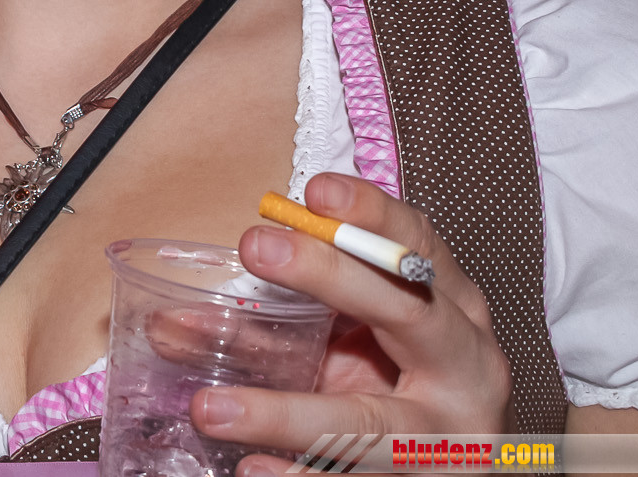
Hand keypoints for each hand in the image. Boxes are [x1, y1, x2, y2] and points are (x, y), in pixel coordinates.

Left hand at [189, 174, 511, 474]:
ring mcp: (447, 438)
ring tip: (211, 406)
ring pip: (370, 423)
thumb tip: (172, 320)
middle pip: (408, 311)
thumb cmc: (389, 383)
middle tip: (255, 247)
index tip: (314, 190)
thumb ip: (280, 316)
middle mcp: (465, 365)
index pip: (418, 246)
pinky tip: (251, 469)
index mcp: (453, 308)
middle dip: (332, 275)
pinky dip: (300, 476)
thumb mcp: (350, 338)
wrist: (446, 460)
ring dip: (284, 412)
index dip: (371, 214)